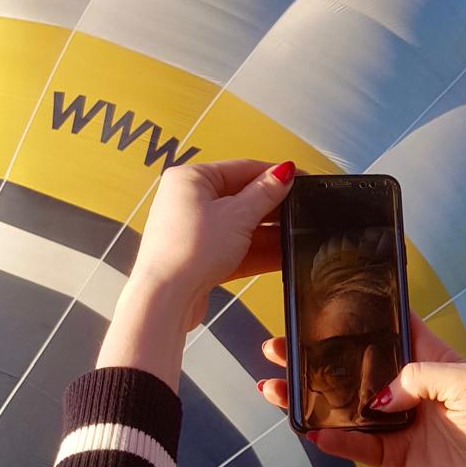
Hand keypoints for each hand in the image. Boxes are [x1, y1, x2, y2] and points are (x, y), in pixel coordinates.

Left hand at [129, 158, 294, 328]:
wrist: (166, 298)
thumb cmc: (186, 251)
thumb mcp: (238, 215)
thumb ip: (265, 194)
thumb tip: (282, 175)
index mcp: (190, 179)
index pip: (241, 168)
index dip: (273, 174)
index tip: (297, 178)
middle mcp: (187, 202)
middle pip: (240, 198)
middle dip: (271, 207)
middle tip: (299, 209)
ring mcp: (193, 231)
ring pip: (239, 226)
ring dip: (267, 233)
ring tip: (295, 235)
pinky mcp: (199, 257)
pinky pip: (233, 248)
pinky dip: (255, 251)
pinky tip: (280, 255)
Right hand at [260, 315, 465, 466]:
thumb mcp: (464, 381)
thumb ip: (418, 376)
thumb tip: (378, 396)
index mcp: (423, 358)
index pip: (383, 330)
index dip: (353, 318)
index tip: (316, 307)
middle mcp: (403, 387)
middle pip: (349, 368)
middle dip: (312, 357)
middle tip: (276, 348)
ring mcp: (395, 422)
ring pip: (342, 406)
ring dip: (310, 397)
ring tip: (273, 388)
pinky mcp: (393, 455)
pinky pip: (355, 445)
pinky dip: (332, 439)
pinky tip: (309, 428)